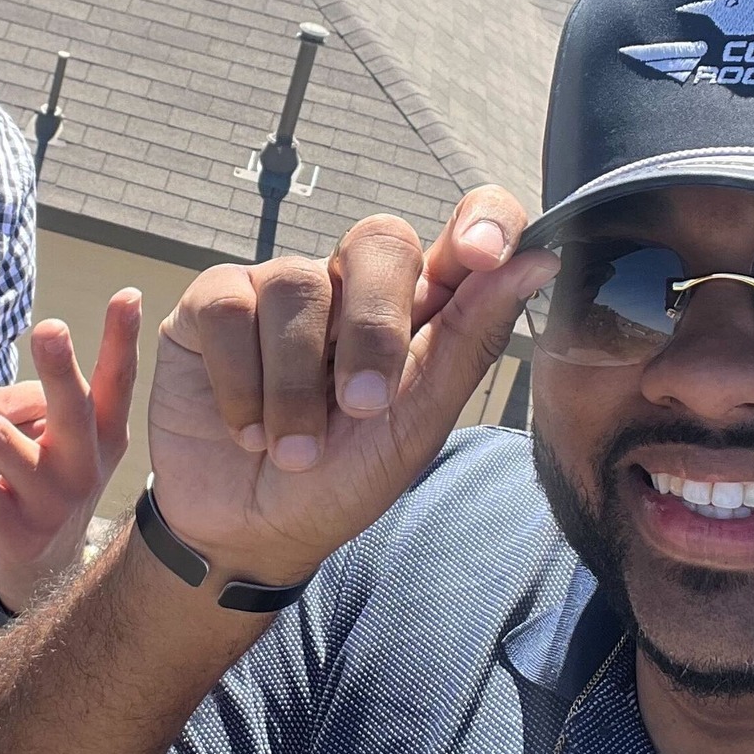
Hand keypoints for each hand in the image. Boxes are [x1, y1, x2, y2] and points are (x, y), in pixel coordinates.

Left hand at [0, 289, 142, 611]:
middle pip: (74, 408)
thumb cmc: (42, 470)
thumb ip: (9, 402)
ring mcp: (56, 502)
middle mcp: (88, 464)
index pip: (118, 378)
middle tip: (47, 328)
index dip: (123, 337)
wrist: (40, 561)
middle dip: (63, 367)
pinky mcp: (20, 533)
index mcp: (106, 432)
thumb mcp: (41, 432)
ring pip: (0, 441)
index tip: (128, 293)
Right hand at [147, 189, 556, 583]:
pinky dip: (242, 383)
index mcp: (419, 311)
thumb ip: (468, 342)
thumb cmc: (339, 483)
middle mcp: (350, 286)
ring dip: (297, 386)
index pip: (468, 231)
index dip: (483, 219)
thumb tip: (540, 261)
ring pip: (297, 284)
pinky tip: (247, 429)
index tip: (483, 254)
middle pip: (379, 241)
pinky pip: (230, 308)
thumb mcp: (414, 428)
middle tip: (361, 407)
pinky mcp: (214, 303)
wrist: (245, 534)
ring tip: (292, 450)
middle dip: (374, 327)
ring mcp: (278, 289)